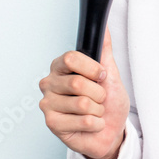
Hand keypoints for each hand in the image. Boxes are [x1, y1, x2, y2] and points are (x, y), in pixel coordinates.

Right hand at [39, 27, 129, 158]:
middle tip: (99, 99)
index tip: (101, 76)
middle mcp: (49, 83)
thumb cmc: (108, 102)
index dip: (92, 68)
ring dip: (98, 110)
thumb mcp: (110, 74)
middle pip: (77, 82)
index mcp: (60, 67)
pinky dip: (96, 124)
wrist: (111, 130)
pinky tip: (90, 124)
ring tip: (94, 112)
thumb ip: (104, 50)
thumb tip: (104, 28)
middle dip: (98, 93)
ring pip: (82, 103)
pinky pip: (83, 121)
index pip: (70, 57)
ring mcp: (48, 104)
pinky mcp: (52, 124)